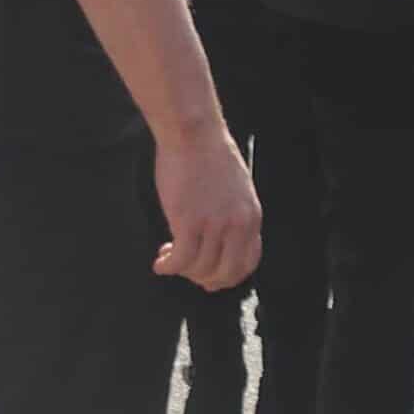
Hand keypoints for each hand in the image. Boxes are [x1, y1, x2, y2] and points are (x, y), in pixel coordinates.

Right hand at [152, 120, 261, 291]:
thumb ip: (233, 216)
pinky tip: (161, 262)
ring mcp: (215, 225)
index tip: (211, 276)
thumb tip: (221, 242)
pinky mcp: (189, 222)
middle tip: (188, 272)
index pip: (248, 263)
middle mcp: (238, 224)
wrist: (194, 134)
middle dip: (204, 279)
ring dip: (182, 270)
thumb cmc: (209, 156)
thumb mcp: (236, 190)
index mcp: (252, 216)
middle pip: (225, 273)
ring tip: (169, 259)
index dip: (228, 276)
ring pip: (200, 269)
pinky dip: (168, 266)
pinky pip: (181, 260)